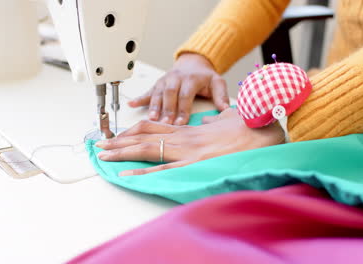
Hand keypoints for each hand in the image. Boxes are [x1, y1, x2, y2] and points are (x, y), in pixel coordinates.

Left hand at [95, 109, 284, 175]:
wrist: (262, 129)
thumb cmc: (246, 126)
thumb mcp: (225, 120)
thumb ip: (212, 122)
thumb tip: (207, 122)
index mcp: (188, 128)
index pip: (153, 126)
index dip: (132, 131)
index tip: (118, 136)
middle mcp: (182, 136)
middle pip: (143, 136)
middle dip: (119, 142)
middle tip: (99, 147)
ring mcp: (186, 149)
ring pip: (147, 148)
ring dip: (122, 153)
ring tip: (103, 156)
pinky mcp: (194, 162)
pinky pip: (163, 167)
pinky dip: (142, 171)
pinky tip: (126, 173)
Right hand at [128, 53, 229, 125]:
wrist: (193, 63)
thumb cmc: (204, 76)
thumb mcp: (217, 82)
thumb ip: (221, 95)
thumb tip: (225, 109)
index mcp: (191, 79)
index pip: (185, 95)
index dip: (182, 109)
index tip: (181, 123)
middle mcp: (176, 78)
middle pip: (169, 95)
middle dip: (166, 110)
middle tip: (165, 124)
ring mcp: (165, 81)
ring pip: (157, 94)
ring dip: (153, 107)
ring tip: (151, 120)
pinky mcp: (158, 84)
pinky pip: (147, 91)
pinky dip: (139, 98)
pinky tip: (131, 105)